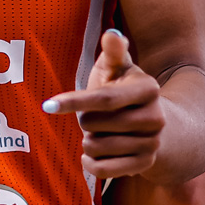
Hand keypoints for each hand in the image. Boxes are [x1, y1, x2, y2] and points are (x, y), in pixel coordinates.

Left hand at [43, 29, 164, 179]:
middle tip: (94, 116)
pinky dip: (91, 162)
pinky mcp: (145, 164)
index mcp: (148, 89)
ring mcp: (152, 143)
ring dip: (88, 140)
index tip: (48, 105)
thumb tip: (112, 34)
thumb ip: (114, 52)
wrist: (152, 123)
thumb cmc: (123, 90)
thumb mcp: (118, 68)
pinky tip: (93, 153)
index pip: (104, 98)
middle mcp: (155, 117)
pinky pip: (104, 170)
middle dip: (85, 121)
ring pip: (96, 147)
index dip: (75, 101)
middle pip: (95, 124)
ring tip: (99, 132)